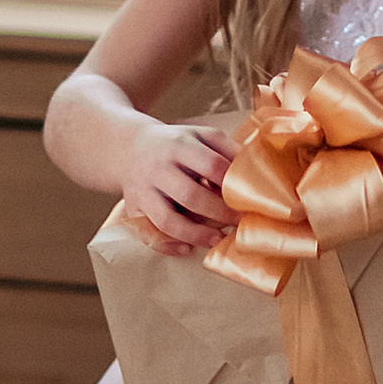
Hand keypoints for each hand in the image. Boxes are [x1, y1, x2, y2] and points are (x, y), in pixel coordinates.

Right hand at [119, 118, 237, 255]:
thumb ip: (226, 148)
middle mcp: (158, 168)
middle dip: (219, 213)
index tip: (250, 198)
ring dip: (196, 234)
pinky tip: (188, 248)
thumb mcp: (199, 135)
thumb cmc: (176, 144)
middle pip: (190, 195)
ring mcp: (143, 190)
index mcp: (179, 145)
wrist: (129, 147)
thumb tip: (253, 169)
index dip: (232, 184)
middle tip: (239, 222)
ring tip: (218, 239)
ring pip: (168, 220)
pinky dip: (169, 245)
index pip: (211, 165)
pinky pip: (149, 233)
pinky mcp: (133, 209)